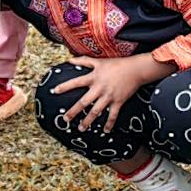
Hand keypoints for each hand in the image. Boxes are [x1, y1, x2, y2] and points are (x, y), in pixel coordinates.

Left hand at [51, 54, 169, 133]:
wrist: (135, 69)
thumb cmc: (116, 64)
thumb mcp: (99, 61)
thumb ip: (83, 61)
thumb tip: (69, 60)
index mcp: (94, 78)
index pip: (76, 82)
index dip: (65, 86)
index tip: (55, 91)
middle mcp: (99, 88)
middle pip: (84, 102)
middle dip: (74, 111)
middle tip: (65, 119)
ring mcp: (109, 96)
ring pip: (96, 111)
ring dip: (88, 121)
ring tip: (81, 128)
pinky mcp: (118, 101)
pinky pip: (113, 115)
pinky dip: (109, 123)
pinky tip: (105, 131)